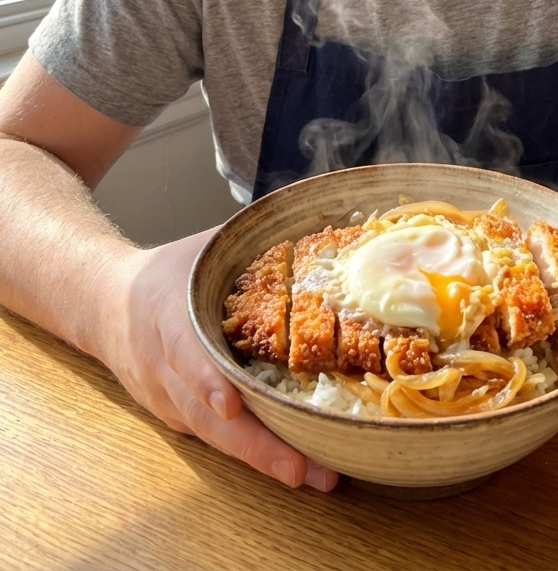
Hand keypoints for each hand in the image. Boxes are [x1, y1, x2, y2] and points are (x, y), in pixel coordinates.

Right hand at [94, 228, 337, 490]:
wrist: (104, 304)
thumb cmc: (166, 273)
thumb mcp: (200, 249)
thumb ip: (248, 242)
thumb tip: (308, 224)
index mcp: (166, 316)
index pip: (185, 351)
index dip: (206, 379)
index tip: (231, 403)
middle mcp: (163, 366)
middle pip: (206, 414)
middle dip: (255, 444)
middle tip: (301, 468)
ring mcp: (167, 399)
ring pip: (212, 437)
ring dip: (261, 460)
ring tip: (312, 475)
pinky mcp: (176, 418)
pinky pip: (214, 439)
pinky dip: (250, 455)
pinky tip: (294, 465)